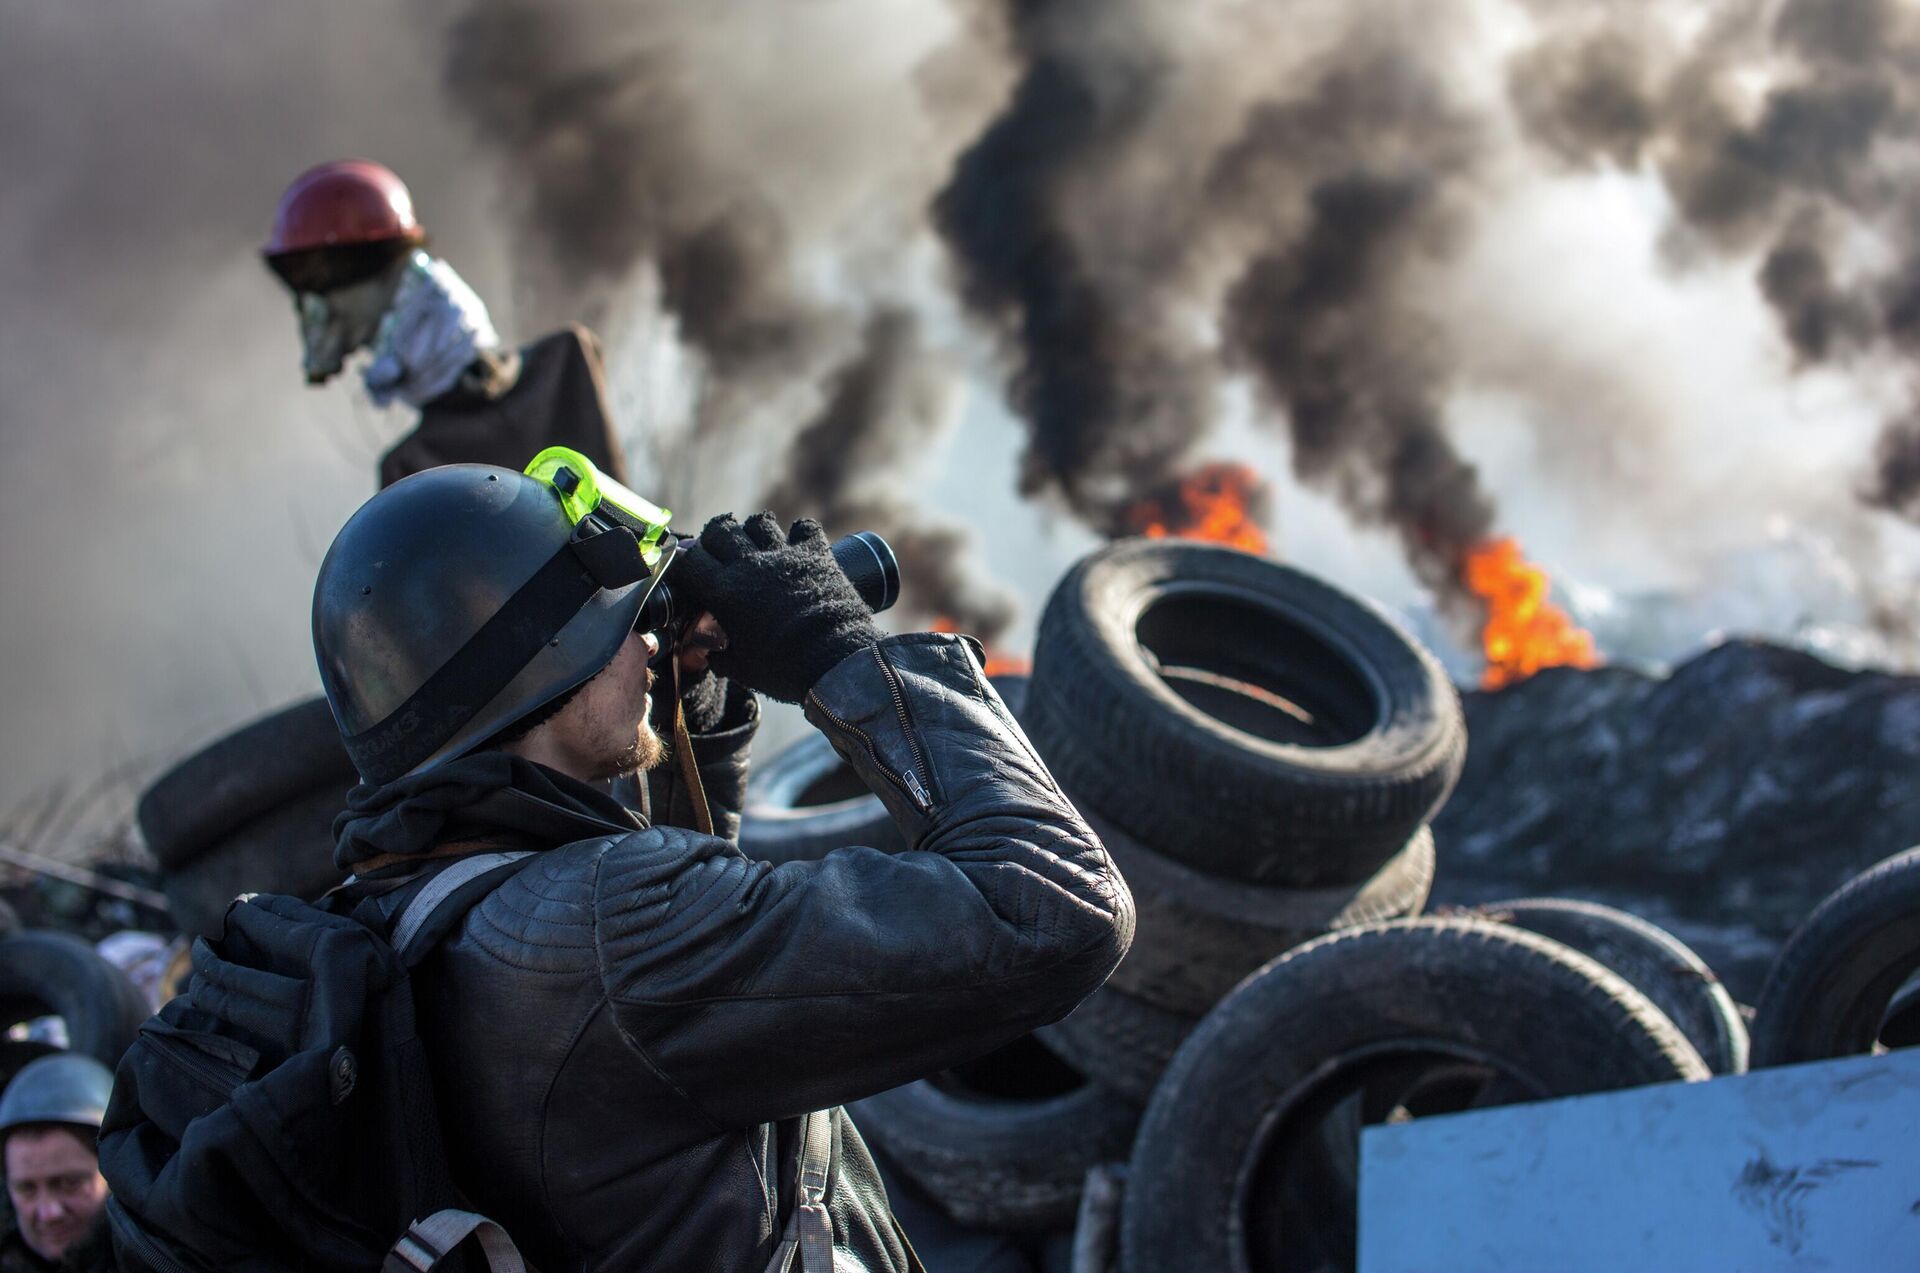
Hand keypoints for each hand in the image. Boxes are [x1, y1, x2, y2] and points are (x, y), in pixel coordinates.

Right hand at [674, 513, 881, 703]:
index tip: (690, 571)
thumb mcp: (741, 669)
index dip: (685, 563)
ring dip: (755, 530)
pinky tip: (798, 544)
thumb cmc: (784, 670)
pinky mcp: (816, 554)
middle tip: (722, 552)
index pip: (689, 559)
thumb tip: (708, 654)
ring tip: (759, 545)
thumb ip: (718, 656)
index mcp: (724, 591)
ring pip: (759, 522)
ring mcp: (784, 555)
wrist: (835, 663)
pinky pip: (804, 527)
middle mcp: (750, 565)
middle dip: (716, 538)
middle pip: (720, 530)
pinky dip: (800, 533)